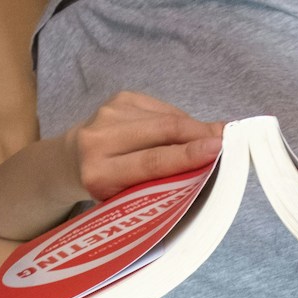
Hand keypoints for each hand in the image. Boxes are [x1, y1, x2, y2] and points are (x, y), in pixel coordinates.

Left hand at [62, 91, 223, 201]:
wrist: (70, 161)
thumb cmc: (107, 190)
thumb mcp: (128, 200)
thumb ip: (161, 186)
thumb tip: (206, 167)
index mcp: (99, 174)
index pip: (151, 162)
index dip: (186, 155)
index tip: (216, 149)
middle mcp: (99, 139)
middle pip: (161, 131)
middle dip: (199, 134)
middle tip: (227, 139)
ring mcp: (108, 114)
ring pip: (165, 116)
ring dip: (194, 127)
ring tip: (214, 138)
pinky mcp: (119, 98)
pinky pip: (161, 108)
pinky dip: (180, 121)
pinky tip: (188, 131)